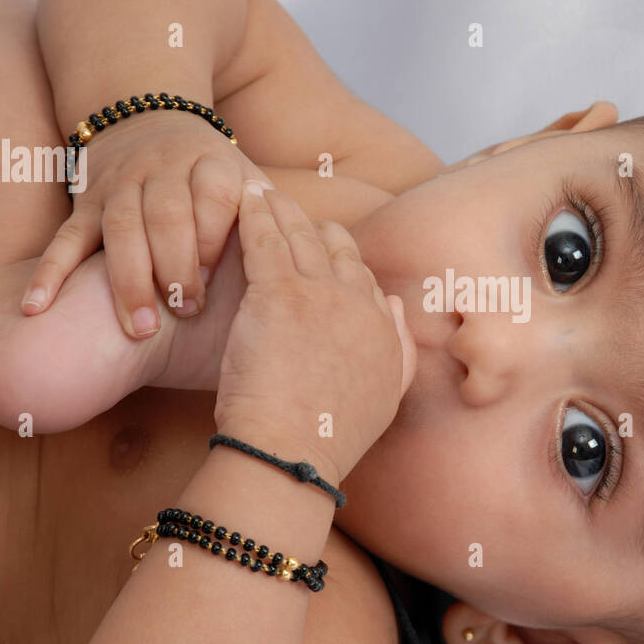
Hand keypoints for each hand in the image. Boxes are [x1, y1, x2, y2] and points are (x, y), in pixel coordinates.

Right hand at [20, 108, 262, 338]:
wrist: (147, 117)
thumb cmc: (214, 176)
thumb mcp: (250, 181)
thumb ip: (275, 218)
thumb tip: (319, 265)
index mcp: (212, 164)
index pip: (214, 196)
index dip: (214, 239)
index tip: (219, 279)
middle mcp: (163, 170)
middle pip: (166, 217)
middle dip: (176, 268)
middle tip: (187, 313)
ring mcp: (119, 187)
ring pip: (120, 231)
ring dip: (128, 281)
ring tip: (139, 330)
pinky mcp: (85, 205)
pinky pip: (65, 240)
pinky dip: (49, 275)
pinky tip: (36, 311)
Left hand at [214, 177, 415, 486]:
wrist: (291, 453)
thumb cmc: (328, 437)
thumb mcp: (386, 395)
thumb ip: (399, 346)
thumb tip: (393, 304)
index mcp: (382, 327)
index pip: (362, 273)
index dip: (339, 254)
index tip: (319, 243)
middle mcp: (357, 302)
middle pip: (335, 246)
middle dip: (311, 224)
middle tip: (286, 206)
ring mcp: (319, 294)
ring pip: (300, 235)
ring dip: (280, 209)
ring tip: (262, 191)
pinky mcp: (277, 294)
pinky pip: (265, 239)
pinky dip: (255, 214)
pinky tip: (244, 196)